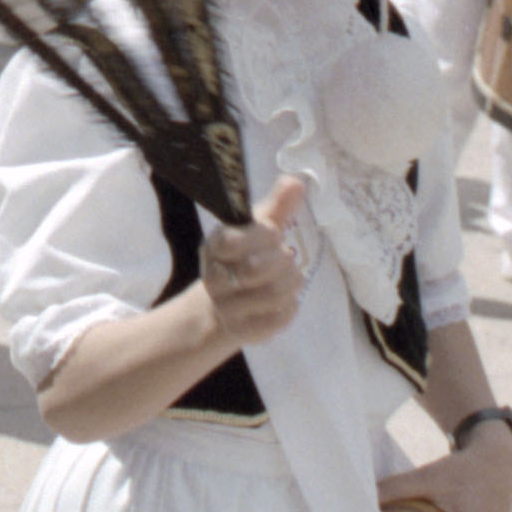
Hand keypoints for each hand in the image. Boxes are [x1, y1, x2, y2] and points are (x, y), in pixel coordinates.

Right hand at [196, 175, 309, 350]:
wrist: (223, 306)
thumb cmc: (246, 258)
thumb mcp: (257, 229)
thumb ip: (277, 206)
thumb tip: (296, 181)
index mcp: (215, 246)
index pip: (233, 240)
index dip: (262, 235)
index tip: (272, 233)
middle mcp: (215, 278)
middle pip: (257, 269)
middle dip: (283, 261)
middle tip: (286, 258)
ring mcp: (227, 308)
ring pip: (273, 295)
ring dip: (291, 283)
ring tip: (288, 278)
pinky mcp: (244, 331)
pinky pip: (280, 317)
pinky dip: (290, 306)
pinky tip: (284, 300)